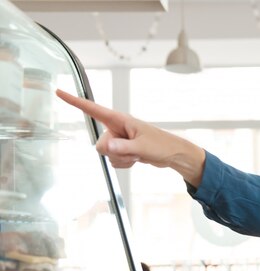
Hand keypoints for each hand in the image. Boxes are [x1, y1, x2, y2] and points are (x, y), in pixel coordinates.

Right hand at [55, 89, 205, 186]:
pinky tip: (137, 159)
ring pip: (107, 155)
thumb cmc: (161, 145)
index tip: (59, 91)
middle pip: (100, 144)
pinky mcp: (122, 150)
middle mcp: (116, 128)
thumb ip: (123, 147)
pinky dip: (125, 163)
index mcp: (120, 120)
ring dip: (122, 159)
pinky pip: (114, 161)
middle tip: (133, 151)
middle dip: (115, 152)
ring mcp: (119, 140)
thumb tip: (106, 146)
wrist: (172, 154)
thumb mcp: (142, 147)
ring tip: (138, 154)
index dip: (75, 101)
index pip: (92, 109)